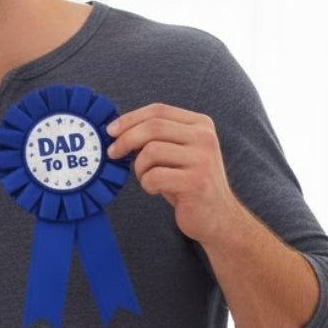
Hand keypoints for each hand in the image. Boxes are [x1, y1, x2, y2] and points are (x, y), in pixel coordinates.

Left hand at [106, 103, 242, 246]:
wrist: (217, 217)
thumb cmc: (188, 184)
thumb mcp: (176, 154)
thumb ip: (155, 138)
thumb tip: (117, 131)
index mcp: (201, 124)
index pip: (158, 110)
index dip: (130, 118)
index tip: (110, 130)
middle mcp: (205, 137)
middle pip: (153, 127)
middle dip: (125, 140)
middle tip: (112, 154)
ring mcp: (202, 159)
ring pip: (151, 151)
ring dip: (139, 168)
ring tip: (146, 178)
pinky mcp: (195, 181)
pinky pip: (154, 176)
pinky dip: (146, 184)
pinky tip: (155, 189)